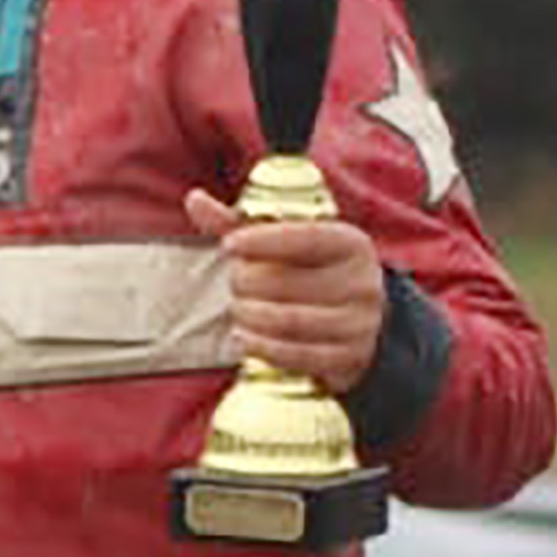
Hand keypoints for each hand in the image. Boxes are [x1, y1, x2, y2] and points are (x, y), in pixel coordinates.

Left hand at [184, 186, 385, 392]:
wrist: (361, 322)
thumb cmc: (311, 272)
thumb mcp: (287, 244)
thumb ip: (240, 224)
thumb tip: (194, 199)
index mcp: (349, 243)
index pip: (305, 237)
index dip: (263, 240)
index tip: (228, 245)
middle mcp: (361, 281)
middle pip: (287, 281)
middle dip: (247, 282)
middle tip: (234, 282)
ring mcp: (360, 322)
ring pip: (289, 320)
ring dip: (250, 316)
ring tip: (236, 310)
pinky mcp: (349, 357)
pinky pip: (298, 355)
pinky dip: (263, 348)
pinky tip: (243, 339)